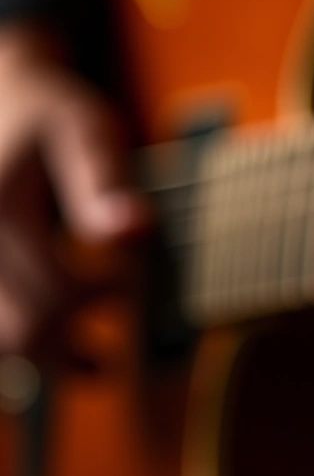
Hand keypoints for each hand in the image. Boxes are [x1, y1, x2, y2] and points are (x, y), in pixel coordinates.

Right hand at [0, 22, 148, 354]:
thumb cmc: (45, 113)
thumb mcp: (82, 129)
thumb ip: (103, 180)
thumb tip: (134, 234)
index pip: (51, 293)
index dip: (98, 299)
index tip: (126, 283)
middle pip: (18, 331)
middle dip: (71, 340)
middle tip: (112, 327)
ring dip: (45, 356)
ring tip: (95, 363)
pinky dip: (23, 339)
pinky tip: (54, 344)